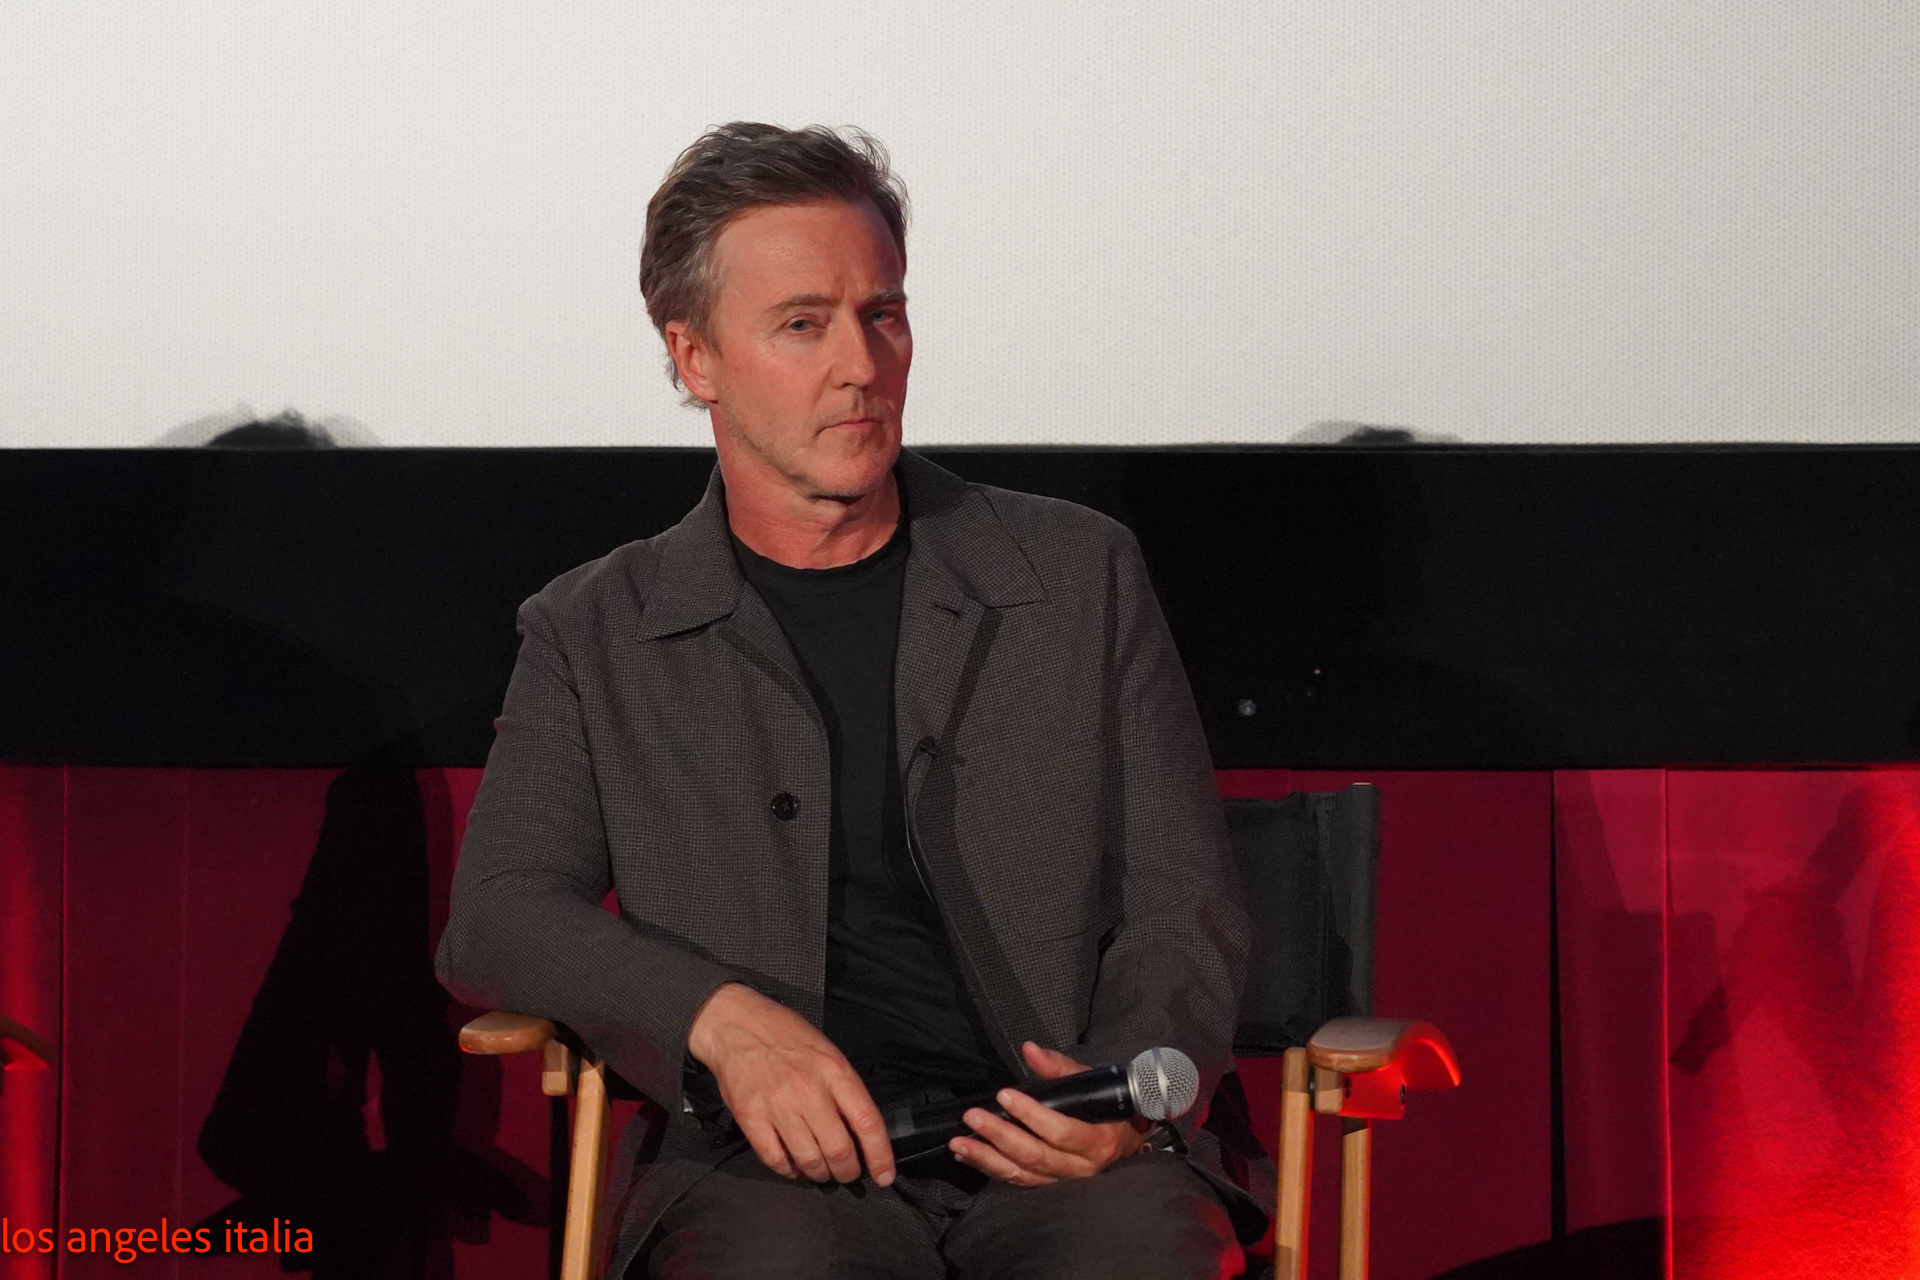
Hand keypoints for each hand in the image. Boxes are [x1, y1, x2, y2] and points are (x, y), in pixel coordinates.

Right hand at [686, 982, 894, 1185]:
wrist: (736, 1024)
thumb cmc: (786, 1036)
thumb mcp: (827, 1051)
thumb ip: (843, 1088)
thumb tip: (859, 1130)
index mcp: (834, 1071)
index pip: (867, 1122)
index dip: (880, 1156)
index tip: (884, 1176)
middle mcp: (809, 1090)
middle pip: (838, 1150)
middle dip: (847, 1172)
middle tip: (846, 1173)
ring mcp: (778, 1105)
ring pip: (809, 1160)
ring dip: (819, 1174)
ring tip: (820, 1171)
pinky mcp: (751, 1117)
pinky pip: (775, 1159)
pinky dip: (788, 1170)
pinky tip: (793, 1166)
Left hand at [948, 1042, 1149, 1185]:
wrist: (1126, 1138)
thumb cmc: (1107, 1106)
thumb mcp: (1090, 1081)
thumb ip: (1059, 1067)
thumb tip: (1029, 1050)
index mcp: (1098, 1140)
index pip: (1060, 1131)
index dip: (1031, 1115)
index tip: (1004, 1095)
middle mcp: (1082, 1166)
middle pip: (1036, 1155)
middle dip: (1001, 1135)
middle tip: (973, 1116)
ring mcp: (1064, 1180)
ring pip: (1023, 1173)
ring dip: (988, 1158)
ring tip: (959, 1143)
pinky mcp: (1050, 1185)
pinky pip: (1018, 1181)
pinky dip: (991, 1169)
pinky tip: (968, 1158)